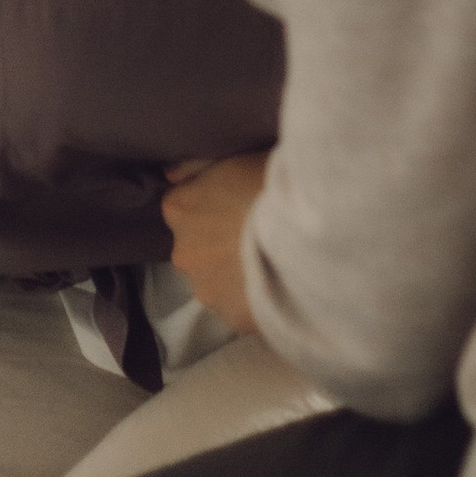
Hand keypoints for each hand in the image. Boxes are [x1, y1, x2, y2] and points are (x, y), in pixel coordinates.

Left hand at [162, 150, 272, 335]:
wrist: (304, 234)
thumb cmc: (273, 185)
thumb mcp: (235, 160)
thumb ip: (198, 170)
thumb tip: (171, 174)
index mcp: (180, 208)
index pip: (183, 207)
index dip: (211, 207)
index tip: (236, 206)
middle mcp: (183, 251)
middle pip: (197, 247)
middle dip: (219, 244)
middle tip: (256, 236)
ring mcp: (205, 288)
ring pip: (215, 281)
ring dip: (235, 274)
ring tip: (271, 264)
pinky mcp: (230, 316)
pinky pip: (239, 306)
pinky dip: (253, 299)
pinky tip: (278, 287)